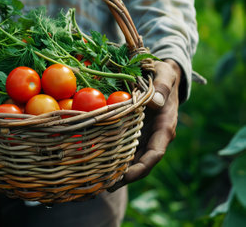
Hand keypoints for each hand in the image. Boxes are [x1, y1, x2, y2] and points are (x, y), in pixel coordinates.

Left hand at [108, 59, 180, 191]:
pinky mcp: (133, 131)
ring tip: (95, 180)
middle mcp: (154, 136)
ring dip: (116, 170)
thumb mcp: (165, 76)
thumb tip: (157, 102)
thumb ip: (163, 87)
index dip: (140, 168)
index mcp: (164, 128)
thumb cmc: (163, 74)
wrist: (162, 74)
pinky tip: (95, 161)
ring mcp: (143, 136)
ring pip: (130, 158)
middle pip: (140, 163)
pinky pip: (122, 147)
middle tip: (102, 186)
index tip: (124, 178)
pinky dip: (111, 156)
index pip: (154, 154)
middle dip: (124, 176)